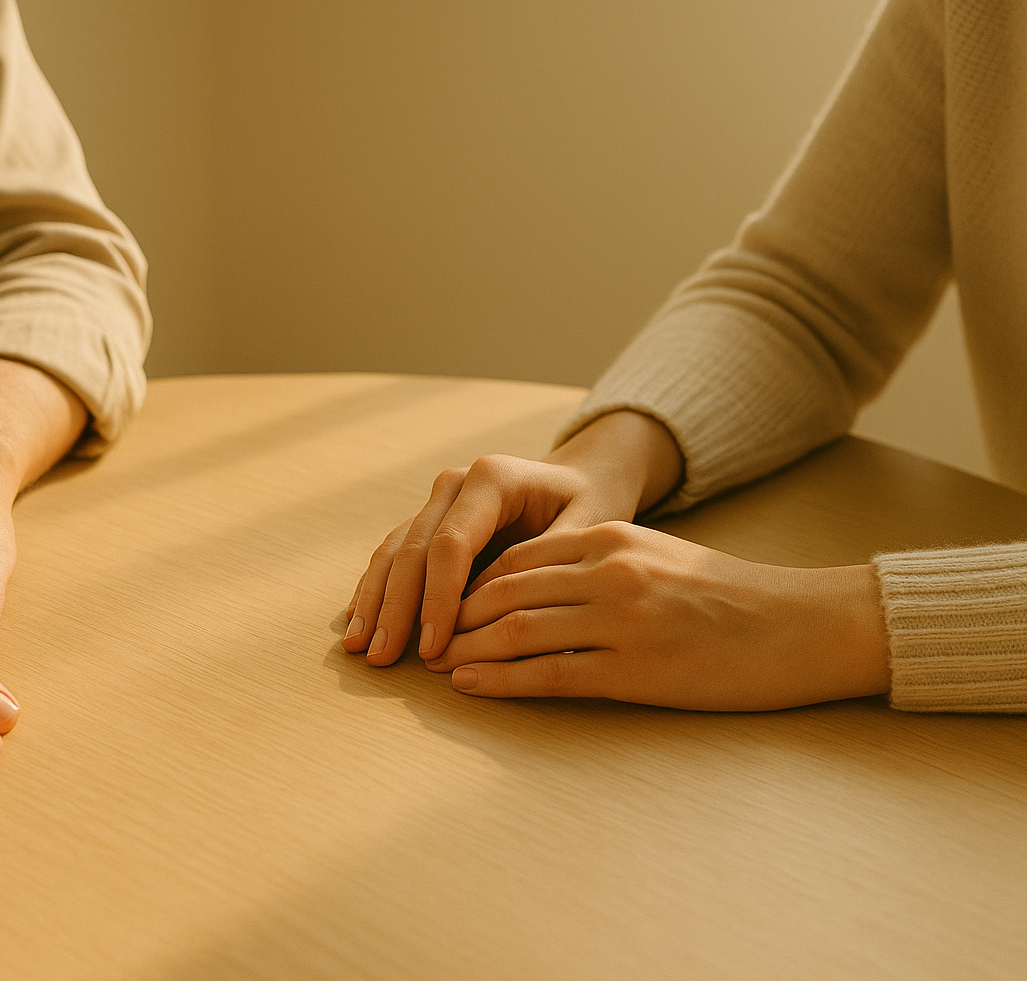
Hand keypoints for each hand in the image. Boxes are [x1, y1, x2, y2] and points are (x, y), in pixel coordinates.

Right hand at [345, 411, 683, 667]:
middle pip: (412, 549)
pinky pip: (393, 555)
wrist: (580, 478)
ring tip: (359, 647)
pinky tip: (359, 621)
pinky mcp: (427, 521)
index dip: (438, 598)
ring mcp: (435, 500)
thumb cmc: (591, 506)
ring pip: (393, 551)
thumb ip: (550, 568)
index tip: (433, 647)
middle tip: (381, 657)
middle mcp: (454, 485)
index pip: (452, 543)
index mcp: (492, 479)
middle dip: (395, 607)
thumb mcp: (590, 529)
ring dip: (375, 601)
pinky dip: (375, 589)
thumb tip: (513, 622)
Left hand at [426, 521, 890, 709]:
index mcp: (610, 537)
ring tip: (435, 665)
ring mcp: (620, 621)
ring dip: (466, 648)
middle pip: (503, 592)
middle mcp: (608, 571)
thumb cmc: (729, 595)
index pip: (514, 557)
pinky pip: (549, 675)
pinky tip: (470, 685)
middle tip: (420, 639)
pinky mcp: (635, 670)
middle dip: (454, 617)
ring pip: (517, 630)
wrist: (804, 626)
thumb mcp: (656, 557)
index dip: (468, 583)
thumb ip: (596, 562)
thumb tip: (532, 586)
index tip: (441, 604)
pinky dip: (500, 680)